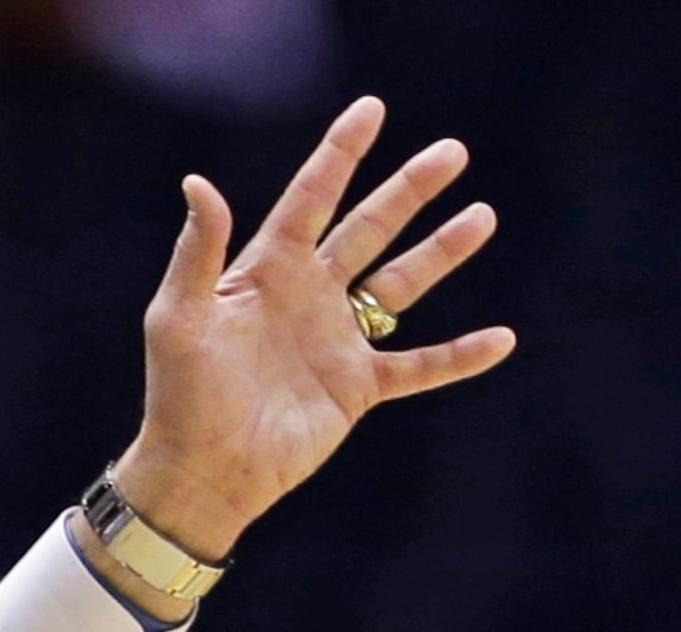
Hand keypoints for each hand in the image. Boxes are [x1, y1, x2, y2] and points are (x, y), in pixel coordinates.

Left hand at [110, 95, 515, 562]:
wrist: (202, 471)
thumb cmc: (180, 394)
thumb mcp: (179, 317)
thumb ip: (197, 251)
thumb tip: (197, 182)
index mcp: (265, 272)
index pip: (310, 200)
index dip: (339, 155)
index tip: (372, 110)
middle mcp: (307, 297)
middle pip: (368, 230)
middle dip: (408, 191)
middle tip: (452, 152)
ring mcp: (336, 341)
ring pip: (401, 284)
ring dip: (441, 251)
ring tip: (483, 214)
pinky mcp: (357, 387)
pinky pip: (419, 367)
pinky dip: (459, 357)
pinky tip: (502, 339)